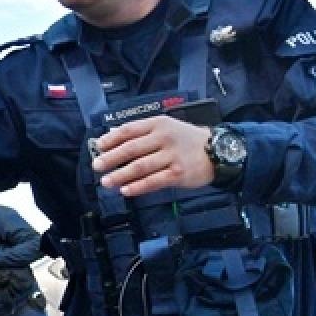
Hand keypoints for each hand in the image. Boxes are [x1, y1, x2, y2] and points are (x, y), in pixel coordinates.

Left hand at [91, 116, 213, 196]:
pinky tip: (125, 190)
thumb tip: (110, 134)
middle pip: (131, 149)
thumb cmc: (186, 140)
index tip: (98, 147)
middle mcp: (164, 138)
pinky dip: (138, 187)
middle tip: (97, 166)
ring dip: (120, 175)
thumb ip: (139, 132)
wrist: (218, 151)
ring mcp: (172, 156)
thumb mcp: (165, 127)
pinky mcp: (178, 174)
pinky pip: (154, 181)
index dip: (111, 140)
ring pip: (140, 167)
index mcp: (158, 124)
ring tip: (106, 181)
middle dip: (110, 158)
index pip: (129, 130)